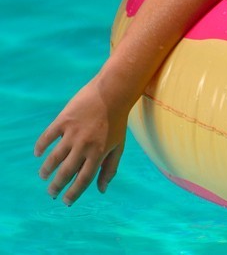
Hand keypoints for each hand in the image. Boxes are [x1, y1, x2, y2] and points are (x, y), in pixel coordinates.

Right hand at [35, 79, 128, 204]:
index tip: (66, 201)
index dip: (73, 193)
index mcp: (99, 153)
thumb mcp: (119, 146)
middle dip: (56, 186)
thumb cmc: (117, 122)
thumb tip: (102, 190)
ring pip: (54, 157)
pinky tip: (38, 154)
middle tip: (51, 193)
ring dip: (46, 170)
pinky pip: (47, 137)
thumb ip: (110, 168)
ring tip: (43, 176)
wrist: (113, 94)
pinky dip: (41, 146)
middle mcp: (84, 146)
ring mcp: (72, 133)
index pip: (83, 179)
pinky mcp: (63, 121)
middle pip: (66, 172)